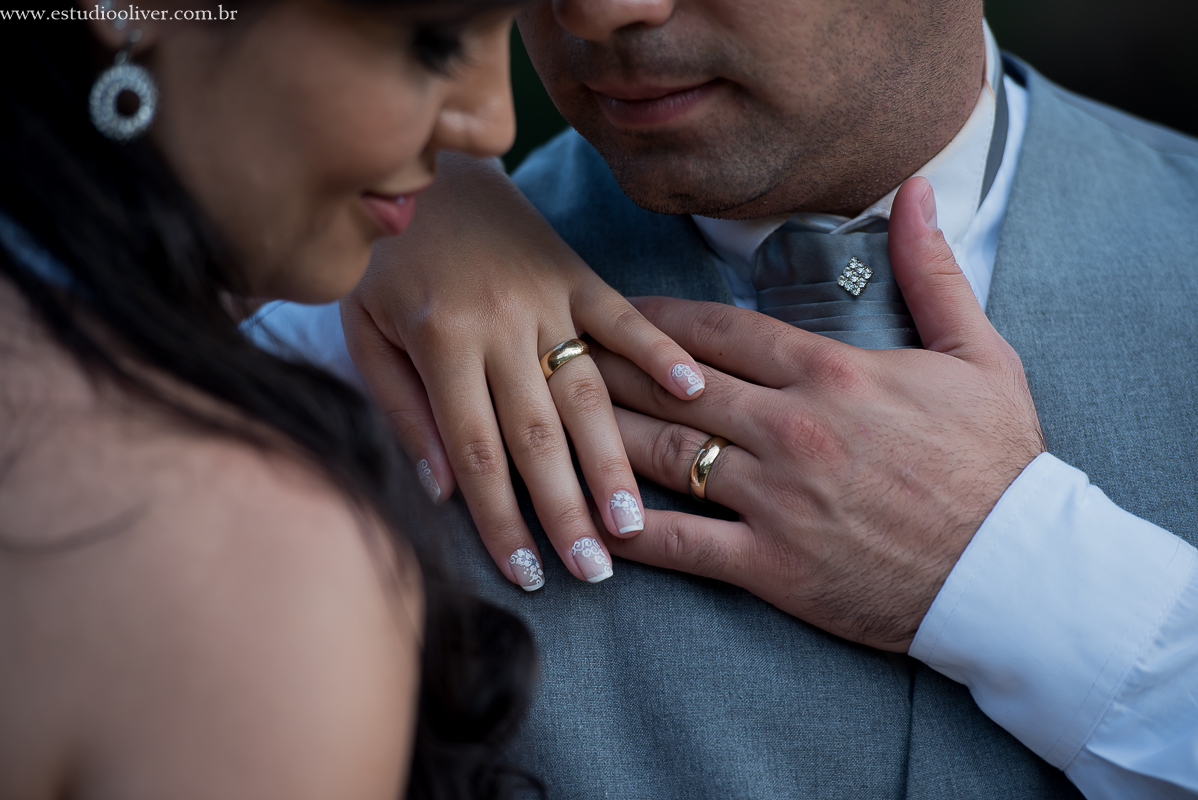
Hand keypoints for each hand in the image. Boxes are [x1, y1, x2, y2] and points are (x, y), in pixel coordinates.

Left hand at [341, 153, 705, 588]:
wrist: (419, 163)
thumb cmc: (383, 258)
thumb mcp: (362, 331)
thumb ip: (401, 409)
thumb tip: (441, 491)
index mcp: (440, 342)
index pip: (475, 452)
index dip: (500, 520)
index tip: (526, 576)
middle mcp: (498, 324)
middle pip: (537, 434)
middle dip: (565, 509)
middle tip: (594, 572)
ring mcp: (546, 296)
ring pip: (587, 390)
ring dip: (613, 459)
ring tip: (634, 522)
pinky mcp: (577, 272)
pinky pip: (624, 315)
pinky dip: (659, 351)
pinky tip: (692, 392)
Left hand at [594, 178, 1045, 650]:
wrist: (1015, 571)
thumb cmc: (996, 461)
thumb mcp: (980, 353)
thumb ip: (933, 271)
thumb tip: (917, 190)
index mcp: (830, 373)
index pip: (716, 331)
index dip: (653, 318)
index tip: (608, 309)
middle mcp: (789, 428)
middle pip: (672, 385)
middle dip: (607, 366)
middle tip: (554, 351)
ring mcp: (775, 498)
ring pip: (664, 454)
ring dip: (601, 433)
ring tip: (549, 418)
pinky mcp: (772, 564)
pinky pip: (683, 544)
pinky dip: (631, 531)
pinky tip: (589, 518)